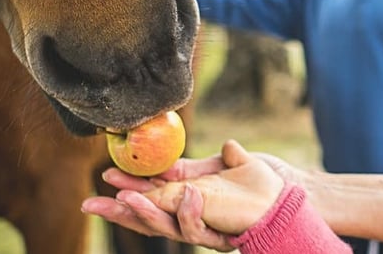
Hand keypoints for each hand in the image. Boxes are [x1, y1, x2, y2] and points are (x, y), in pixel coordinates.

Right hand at [82, 140, 285, 250]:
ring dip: (147, 215)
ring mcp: (205, 228)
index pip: (152, 195)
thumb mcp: (236, 164)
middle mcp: (193, 216)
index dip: (129, 189)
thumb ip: (218, 159)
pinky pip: (197, 230)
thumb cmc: (264, 183)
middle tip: (91, 204)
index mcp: (191, 197)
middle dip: (120, 212)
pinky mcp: (220, 235)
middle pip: (149, 218)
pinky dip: (188, 216)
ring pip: (167, 228)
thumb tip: (209, 146)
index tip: (106, 177)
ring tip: (129, 201)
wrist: (291, 197)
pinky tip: (186, 196)